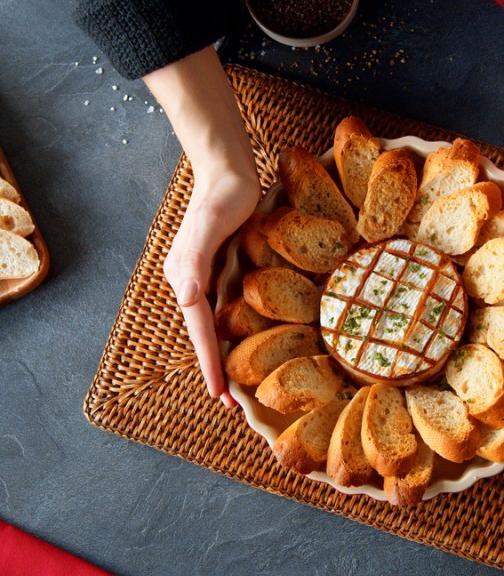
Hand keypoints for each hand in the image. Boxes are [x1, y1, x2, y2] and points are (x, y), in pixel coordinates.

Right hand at [163, 171, 259, 406]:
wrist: (229, 170)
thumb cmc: (223, 195)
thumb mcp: (210, 224)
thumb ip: (195, 259)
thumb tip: (185, 298)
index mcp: (186, 277)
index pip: (200, 329)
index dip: (211, 363)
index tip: (220, 395)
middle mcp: (193, 281)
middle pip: (205, 333)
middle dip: (217, 368)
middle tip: (233, 405)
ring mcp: (207, 276)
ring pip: (216, 324)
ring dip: (225, 353)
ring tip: (238, 384)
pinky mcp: (223, 268)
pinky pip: (227, 308)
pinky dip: (235, 330)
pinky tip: (246, 341)